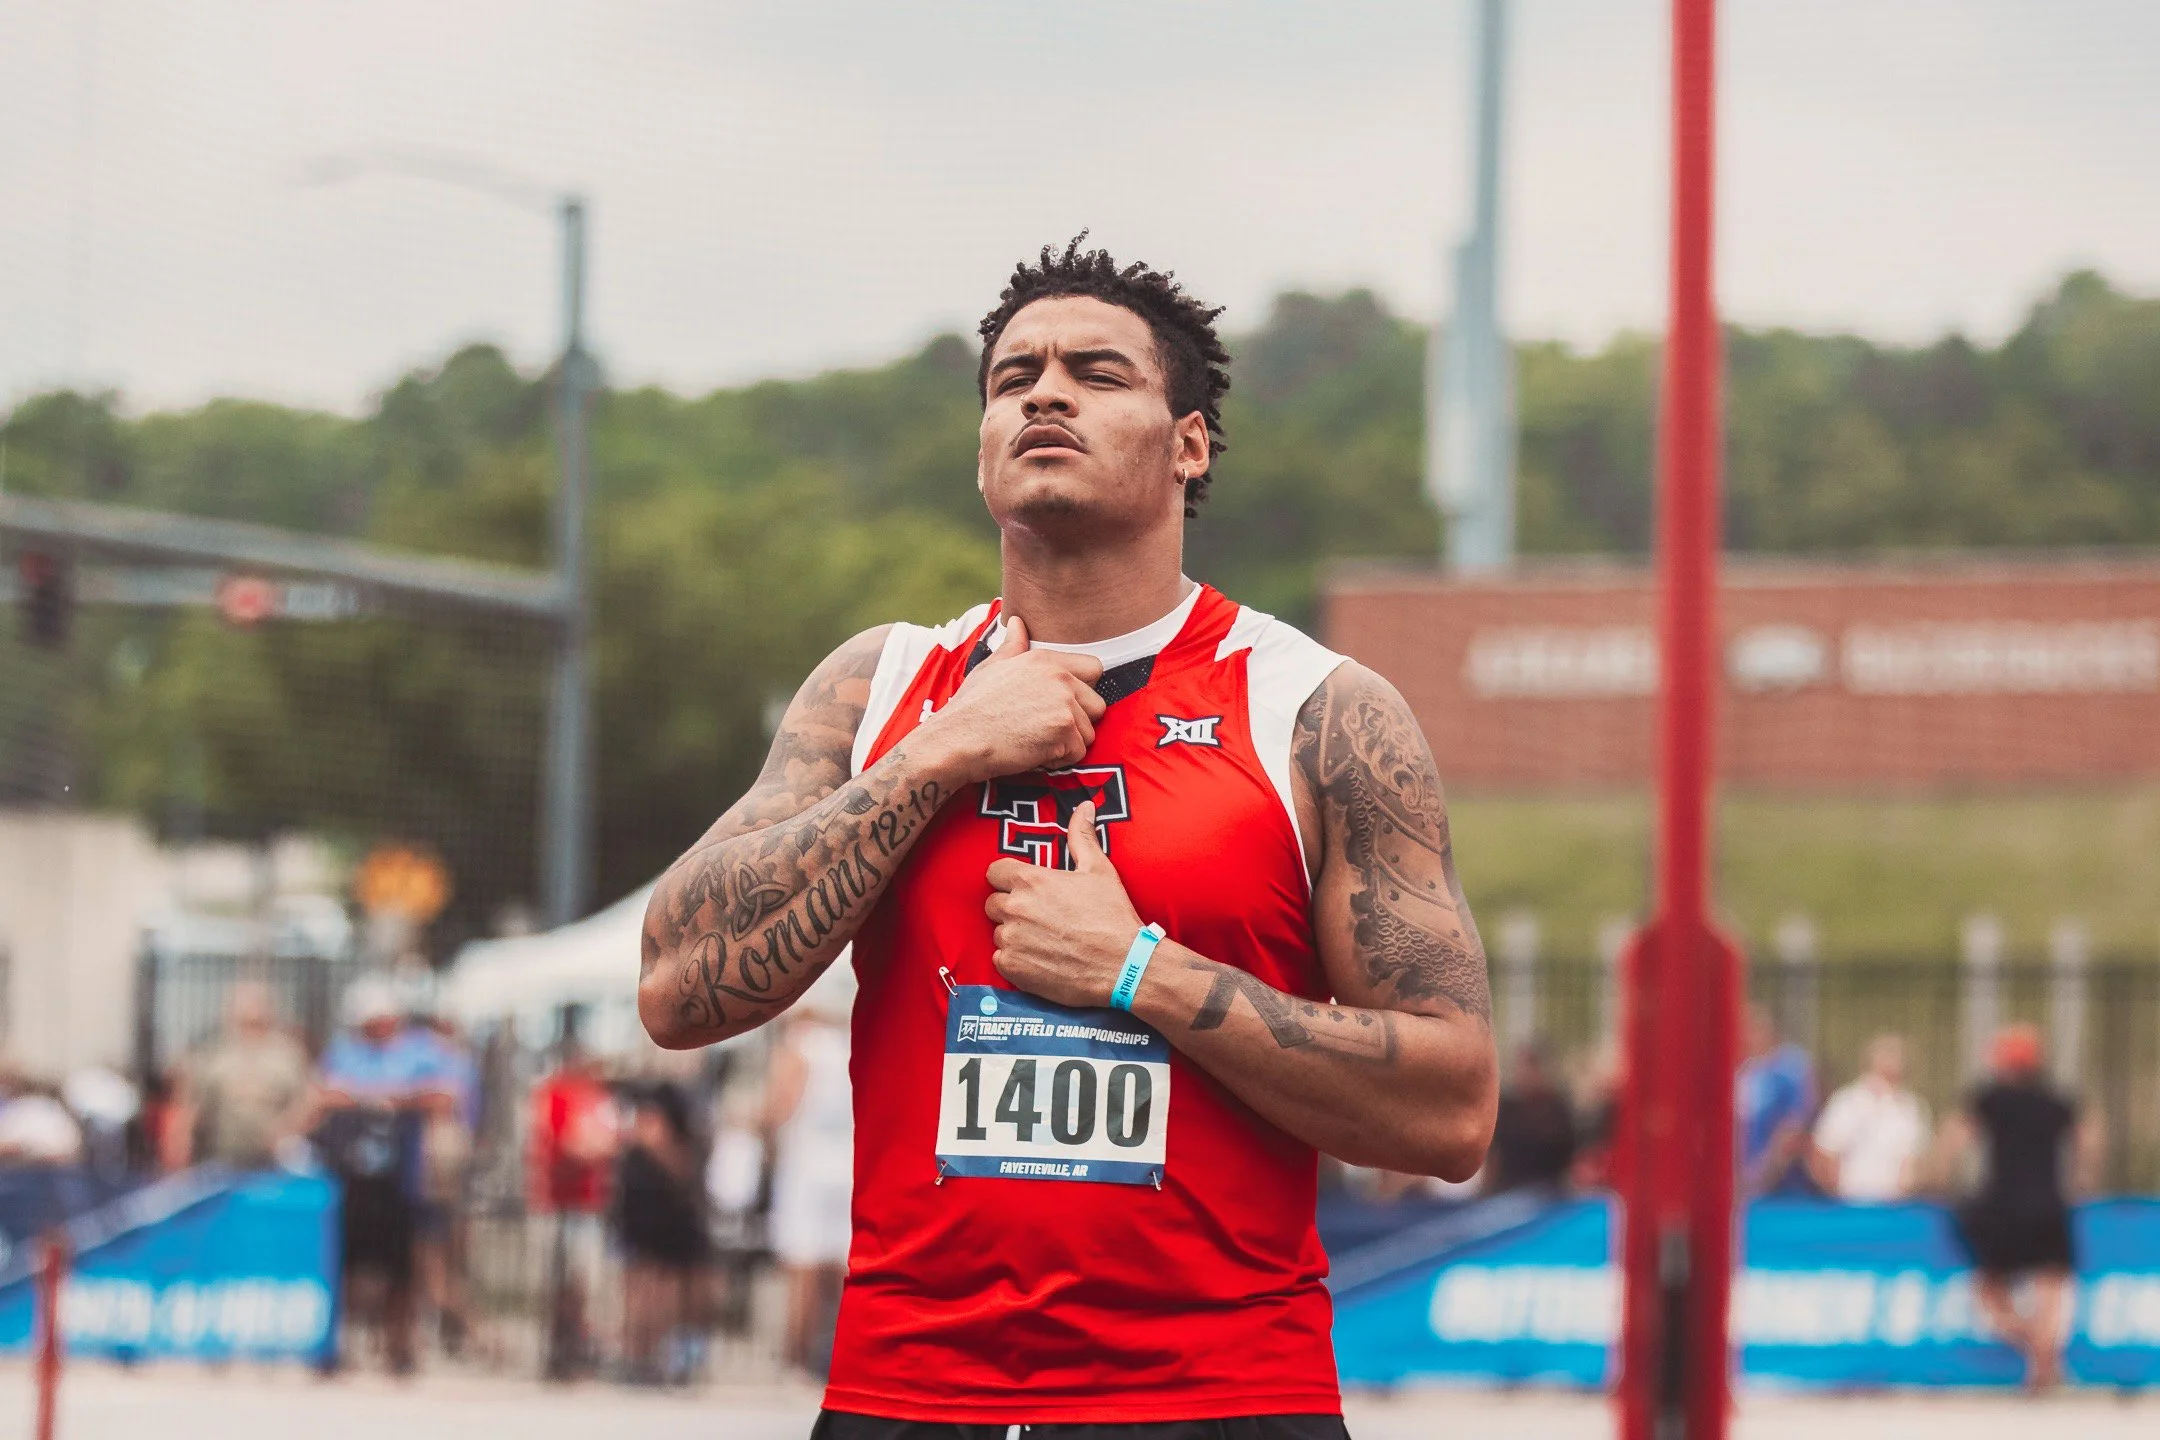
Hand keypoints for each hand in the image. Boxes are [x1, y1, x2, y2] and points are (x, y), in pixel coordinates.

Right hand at [920, 617, 1106, 784]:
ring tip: (1035, 742)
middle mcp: (1060, 677)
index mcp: (1046, 659)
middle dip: (1078, 722)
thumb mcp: (991, 667)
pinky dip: (1059, 761)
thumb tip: (1017, 622)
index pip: (1095, 669)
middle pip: (1098, 705)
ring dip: (1067, 744)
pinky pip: (1078, 754)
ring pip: (1089, 733)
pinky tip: (1034, 754)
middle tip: (1045, 729)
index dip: (1083, 691)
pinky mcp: (1063, 732)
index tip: (1061, 705)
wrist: (957, 739)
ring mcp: (1064, 704)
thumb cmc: (971, 707)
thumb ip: (1013, 645)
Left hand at [985, 800, 1146, 1008]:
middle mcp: (1015, 908)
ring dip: (1015, 935)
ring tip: (1045, 941)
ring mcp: (1011, 940)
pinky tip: (1042, 960)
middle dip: (1010, 908)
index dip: (1008, 879)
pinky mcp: (1013, 968)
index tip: (1024, 888)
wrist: (1123, 966)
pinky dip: (1017, 961)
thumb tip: (1084, 806)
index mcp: (1031, 881)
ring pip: (998, 933)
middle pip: (993, 903)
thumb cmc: (1112, 916)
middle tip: (1039, 917)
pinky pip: (1002, 960)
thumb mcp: (1099, 870)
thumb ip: (1082, 836)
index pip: (994, 872)